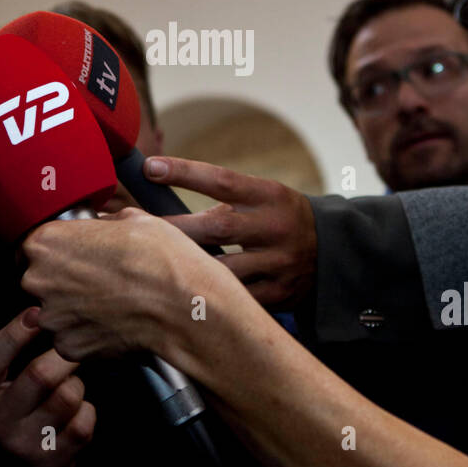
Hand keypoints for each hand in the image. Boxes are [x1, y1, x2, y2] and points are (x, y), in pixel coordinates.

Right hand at [0, 307, 95, 466]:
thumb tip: (39, 309)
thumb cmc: (9, 407)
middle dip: (63, 355)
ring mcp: (24, 446)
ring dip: (76, 384)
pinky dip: (86, 410)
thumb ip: (11, 350)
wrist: (8, 465)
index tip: (36, 312)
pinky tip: (75, 412)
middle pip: (40, 375)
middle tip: (71, 349)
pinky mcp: (52, 463)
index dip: (16, 333)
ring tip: (69, 385)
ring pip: (68, 395)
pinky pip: (85, 421)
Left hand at [21, 207, 226, 361]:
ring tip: (110, 301)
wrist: (182, 306)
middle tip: (97, 278)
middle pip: (40, 279)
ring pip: (55, 311)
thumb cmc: (160, 260)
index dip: (56, 250)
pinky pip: (71, 337)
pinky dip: (87, 332)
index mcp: (47, 242)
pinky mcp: (68, 346)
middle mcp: (39, 280)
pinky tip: (113, 320)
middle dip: (64, 280)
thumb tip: (102, 227)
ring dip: (75, 307)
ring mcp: (52, 317)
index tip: (71, 255)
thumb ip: (102, 223)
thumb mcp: (132, 219)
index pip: (33, 245)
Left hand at [141, 156, 317, 309]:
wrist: (332, 250)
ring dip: (188, 269)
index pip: (222, 180)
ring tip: (154, 267)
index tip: (150, 167)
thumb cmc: (280, 217)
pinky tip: (185, 295)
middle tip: (135, 229)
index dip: (184, 172)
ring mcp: (278, 262)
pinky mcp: (279, 292)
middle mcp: (274, 227)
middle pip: (217, 227)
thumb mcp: (262, 196)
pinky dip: (212, 296)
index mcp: (268, 195)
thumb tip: (163, 196)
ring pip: (224, 270)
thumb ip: (222, 199)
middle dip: (174, 229)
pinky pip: (237, 299)